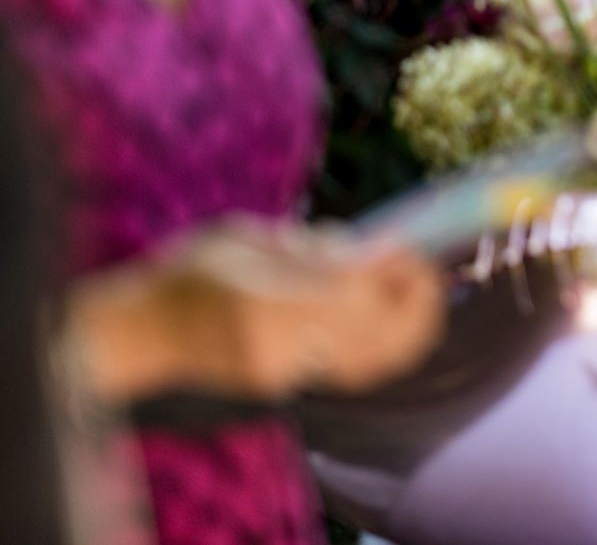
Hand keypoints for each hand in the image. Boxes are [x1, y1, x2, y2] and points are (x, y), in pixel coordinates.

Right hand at [77, 218, 444, 401]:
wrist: (142, 333)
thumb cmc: (190, 272)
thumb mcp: (246, 239)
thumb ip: (310, 248)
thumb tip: (376, 249)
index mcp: (263, 299)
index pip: (356, 291)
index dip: (395, 270)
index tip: (408, 247)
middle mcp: (277, 344)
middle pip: (377, 333)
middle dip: (416, 301)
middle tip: (424, 272)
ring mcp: (283, 372)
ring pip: (373, 359)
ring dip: (408, 327)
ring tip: (418, 293)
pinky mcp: (285, 387)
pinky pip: (351, 368)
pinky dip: (382, 344)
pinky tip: (390, 317)